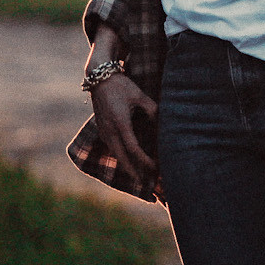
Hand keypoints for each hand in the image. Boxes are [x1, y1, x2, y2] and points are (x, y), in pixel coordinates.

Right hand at [90, 71, 158, 187]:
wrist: (99, 78)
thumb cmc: (122, 86)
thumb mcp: (139, 95)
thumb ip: (153, 110)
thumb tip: (165, 122)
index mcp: (120, 123)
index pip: (133, 148)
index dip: (145, 161)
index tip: (155, 168)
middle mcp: (110, 131)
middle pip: (122, 158)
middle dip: (135, 173)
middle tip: (147, 185)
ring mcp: (104, 131)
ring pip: (116, 155)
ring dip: (128, 168)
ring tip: (140, 180)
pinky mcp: (102, 130)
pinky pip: (112, 149)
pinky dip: (121, 159)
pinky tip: (129, 165)